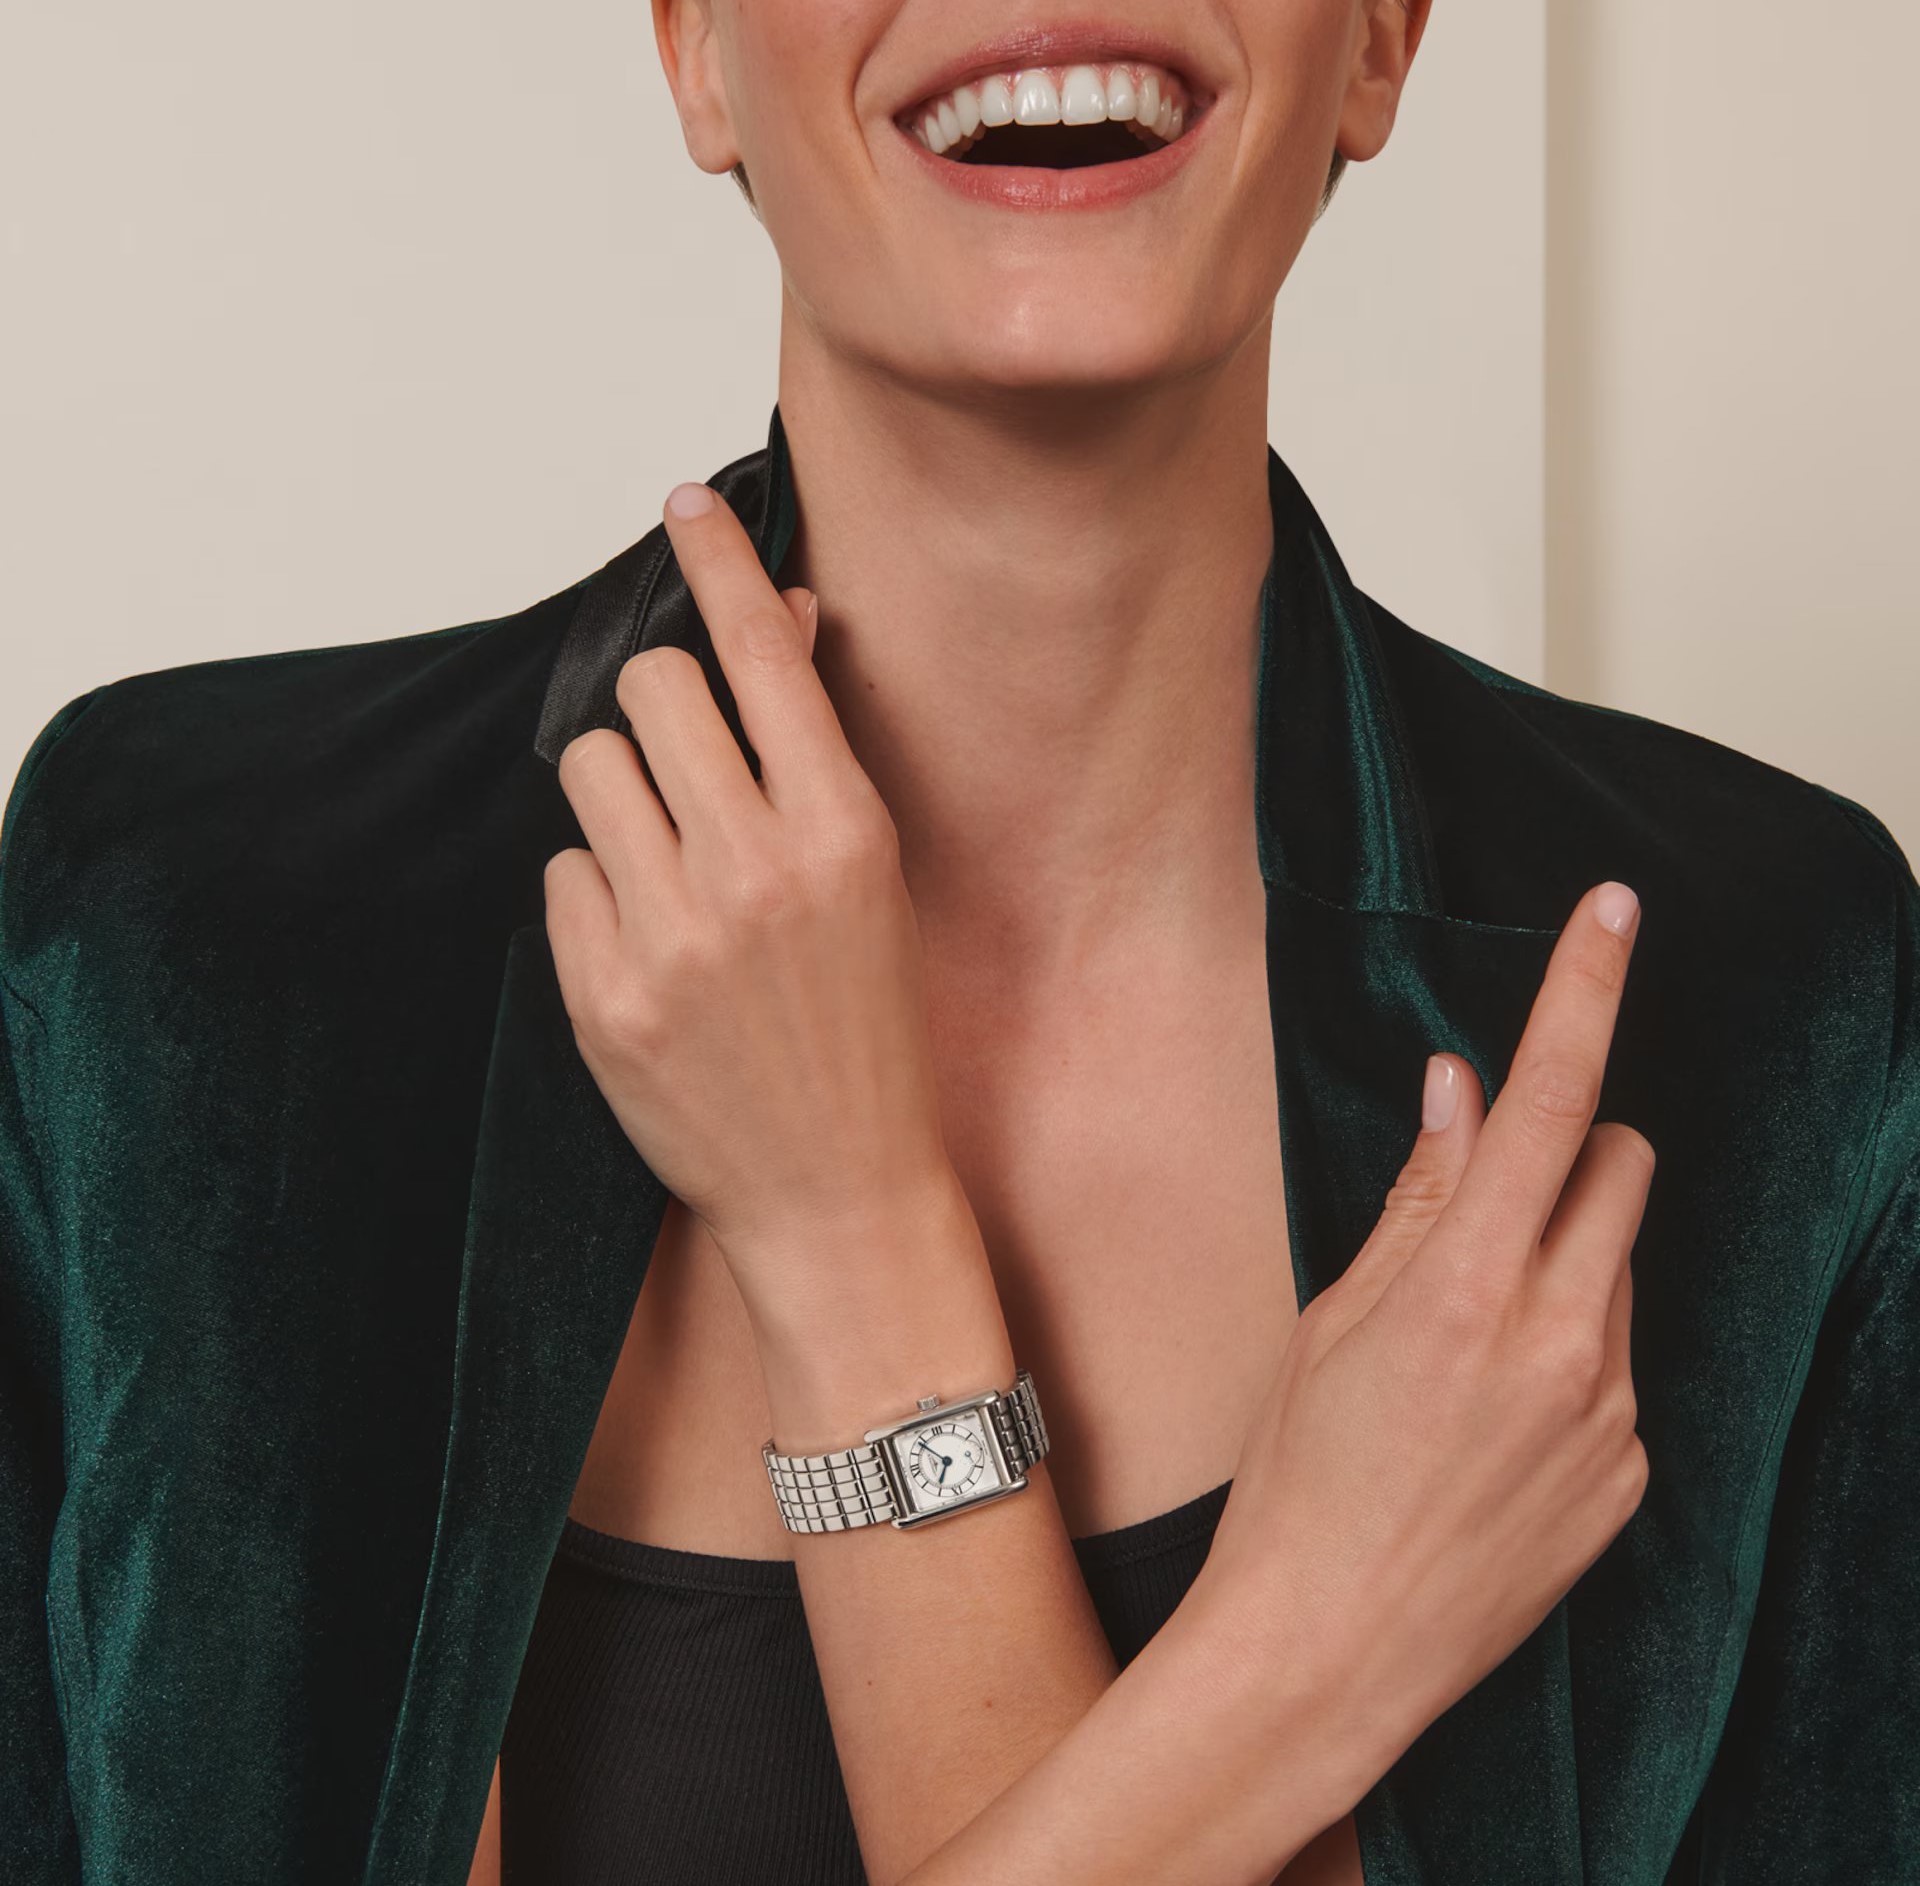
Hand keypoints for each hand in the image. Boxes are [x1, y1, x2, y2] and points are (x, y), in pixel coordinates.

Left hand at [544, 482, 956, 1313]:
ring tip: (667, 865)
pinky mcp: (602, 994)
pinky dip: (597, 891)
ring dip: (621, 795)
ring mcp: (673, 934)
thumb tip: (780, 626)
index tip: (684, 507)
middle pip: (652, 687)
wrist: (839, 1189)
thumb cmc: (871, 1031)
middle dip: (661, 706)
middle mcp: (756, 871)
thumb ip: (818, 754)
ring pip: (592, 770)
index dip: (719, 560)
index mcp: (844, 831)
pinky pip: (563, 873)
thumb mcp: (876, 880)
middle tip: (685, 763)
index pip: (762, 651)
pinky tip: (649, 947)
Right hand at [1190, 880, 1652, 1783]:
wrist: (1329, 1651)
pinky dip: (1572, 1354)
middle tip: (1484, 1200)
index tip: (1615, 911)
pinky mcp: (1632, 1474)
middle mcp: (1566, 1340)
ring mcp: (1612, 1413)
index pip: (1549, 1099)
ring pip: (1620, 1267)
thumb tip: (1456, 1089)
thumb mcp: (1331, 1320)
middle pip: (1620, 1166)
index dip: (1584, 989)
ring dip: (1564, 1260)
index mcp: (1471, 1286)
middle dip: (1567, 1150)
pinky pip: (1623, 1364)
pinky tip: (1492, 1421)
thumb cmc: (1300, 1480)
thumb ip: (1417, 1198)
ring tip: (1467, 1346)